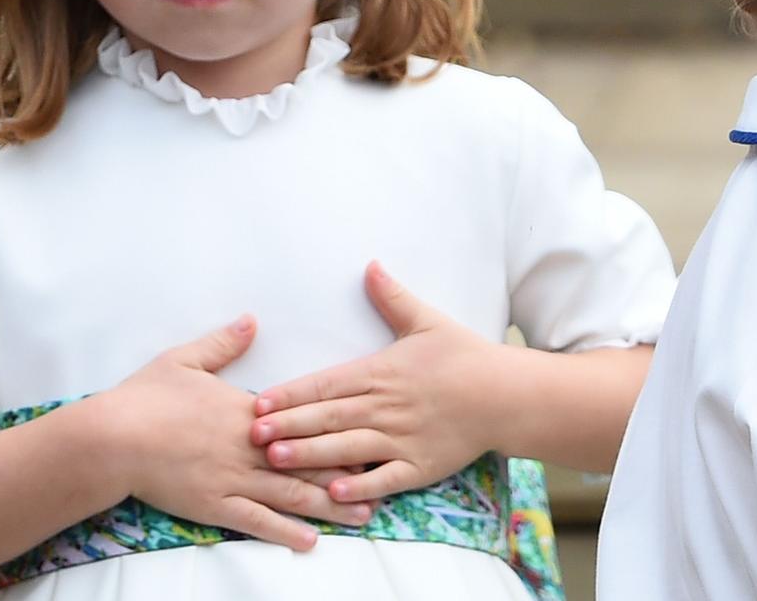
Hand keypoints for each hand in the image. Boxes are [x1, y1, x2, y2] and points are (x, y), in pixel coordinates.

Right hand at [93, 316, 373, 549]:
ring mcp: (232, 479)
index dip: (338, 429)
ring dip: (329, 505)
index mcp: (246, 411)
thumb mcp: (185, 359)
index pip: (303, 421)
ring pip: (290, 495)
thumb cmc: (145, 397)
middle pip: (307, 461)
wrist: (112, 438)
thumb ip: (223, 343)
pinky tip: (309, 540)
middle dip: (348, 472)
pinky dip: (285, 532)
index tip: (370, 431)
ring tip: (363, 514)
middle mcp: (248, 447)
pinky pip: (256, 522)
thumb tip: (251, 320)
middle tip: (385, 479)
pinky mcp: (214, 505)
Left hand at [251, 263, 509, 504]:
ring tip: (277, 460)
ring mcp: (402, 439)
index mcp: (381, 372)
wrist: (505, 394)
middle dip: (288, 425)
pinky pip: (383, 479)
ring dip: (310, 455)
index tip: (259, 402)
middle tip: (250, 435)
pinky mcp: (419, 466)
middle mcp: (385, 407)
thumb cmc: (464, 356)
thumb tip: (370, 265)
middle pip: (328, 417)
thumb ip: (392, 297)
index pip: (326, 384)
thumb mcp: (427, 321)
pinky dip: (359, 486)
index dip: (291, 394)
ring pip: (347, 448)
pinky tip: (333, 492)